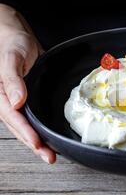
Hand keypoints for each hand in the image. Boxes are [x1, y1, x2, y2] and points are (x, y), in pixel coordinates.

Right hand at [0, 5, 55, 162]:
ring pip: (27, 127)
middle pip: (20, 129)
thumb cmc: (11, 44)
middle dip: (35, 145)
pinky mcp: (30, 101)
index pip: (13, 118)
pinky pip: (34, 119)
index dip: (25, 132)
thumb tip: (17, 101)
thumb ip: (12, 79)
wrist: (18, 36)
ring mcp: (19, 103)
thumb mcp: (12, 58)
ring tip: (52, 155)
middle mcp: (9, 102)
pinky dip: (42, 130)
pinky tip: (52, 139)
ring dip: (39, 142)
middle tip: (50, 157)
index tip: (37, 143)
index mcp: (0, 94)